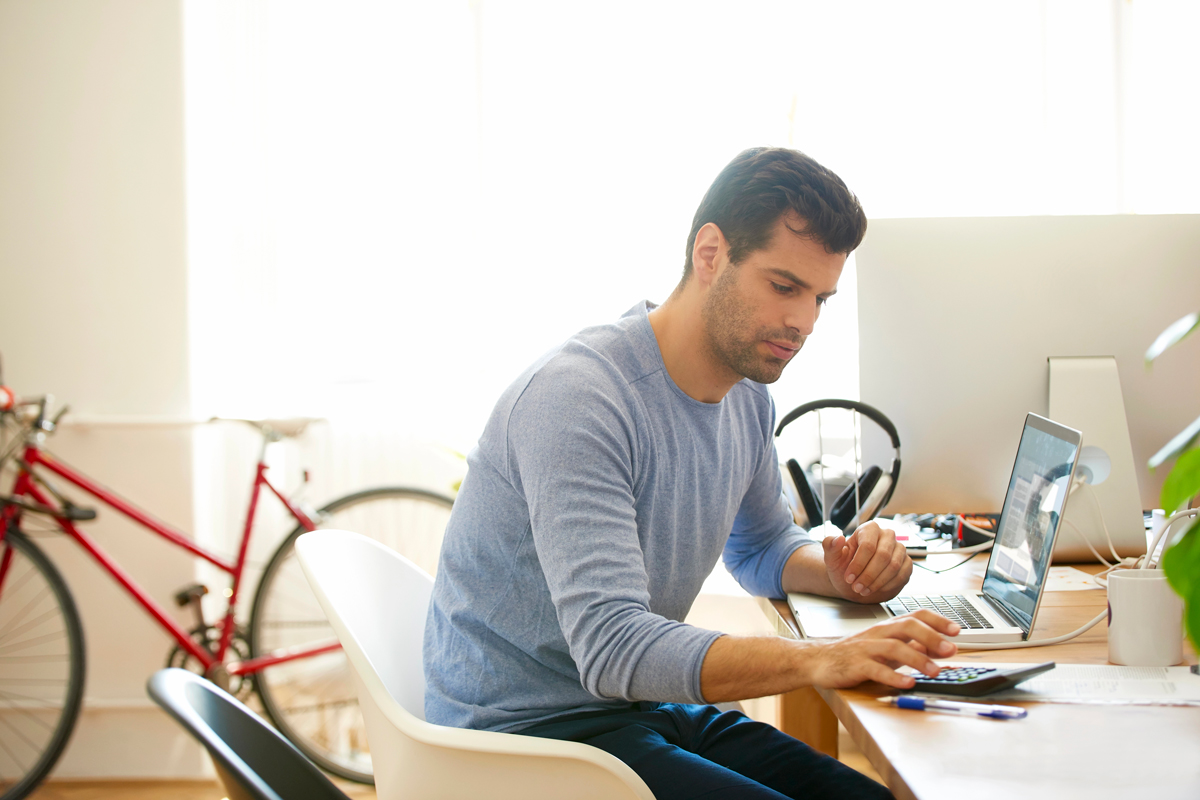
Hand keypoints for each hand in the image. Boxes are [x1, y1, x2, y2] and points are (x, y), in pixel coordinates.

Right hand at [804, 610, 959, 689]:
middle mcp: (879, 634)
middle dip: (932, 637)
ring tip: (935, 672)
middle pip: (907, 626)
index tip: (957, 631)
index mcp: (888, 627)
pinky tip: (908, 683)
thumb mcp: (887, 647)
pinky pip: (876, 670)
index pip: (915, 616)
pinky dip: (894, 677)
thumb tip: (941, 646)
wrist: (820, 660)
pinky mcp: (855, 666)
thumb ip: (913, 646)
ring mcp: (866, 649)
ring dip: (918, 659)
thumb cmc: (856, 653)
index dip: (938, 621)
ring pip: (894, 648)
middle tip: (952, 650)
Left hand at [822, 521, 912, 601]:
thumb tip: (837, 538)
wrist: (855, 580)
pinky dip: (888, 585)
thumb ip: (830, 547)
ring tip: (864, 590)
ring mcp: (899, 549)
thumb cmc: (844, 566)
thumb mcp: (833, 558)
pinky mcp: (907, 563)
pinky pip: (902, 574)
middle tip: (857, 587)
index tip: (849, 577)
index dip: (858, 564)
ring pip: (894, 566)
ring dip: (877, 582)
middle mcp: (887, 535)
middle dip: (868, 575)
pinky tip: (876, 588)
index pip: (868, 546)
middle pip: (883, 556)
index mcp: (869, 529)